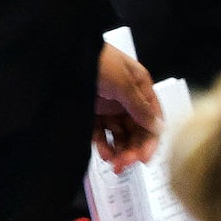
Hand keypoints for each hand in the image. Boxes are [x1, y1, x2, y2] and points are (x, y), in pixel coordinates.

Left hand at [95, 44, 161, 172]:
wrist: (62, 56)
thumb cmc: (97, 61)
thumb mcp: (123, 83)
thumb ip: (140, 106)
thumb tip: (158, 126)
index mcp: (140, 87)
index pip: (152, 118)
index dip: (151, 139)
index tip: (145, 158)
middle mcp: (127, 99)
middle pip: (137, 130)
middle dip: (134, 148)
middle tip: (125, 164)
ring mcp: (109, 107)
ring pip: (120, 135)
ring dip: (120, 150)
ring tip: (115, 164)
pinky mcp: (92, 114)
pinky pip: (101, 134)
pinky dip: (104, 145)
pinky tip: (104, 154)